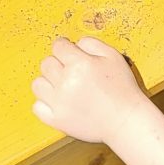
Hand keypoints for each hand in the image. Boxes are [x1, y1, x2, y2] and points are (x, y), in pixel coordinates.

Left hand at [32, 36, 147, 146]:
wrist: (126, 120)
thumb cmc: (123, 89)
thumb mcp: (113, 57)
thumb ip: (92, 43)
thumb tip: (74, 43)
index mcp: (79, 64)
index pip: (58, 46)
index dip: (64, 46)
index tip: (67, 50)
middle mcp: (66, 82)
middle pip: (46, 63)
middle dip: (57, 62)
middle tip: (69, 69)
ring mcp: (59, 103)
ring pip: (38, 84)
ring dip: (48, 82)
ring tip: (63, 86)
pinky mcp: (57, 120)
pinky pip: (37, 107)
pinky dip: (45, 103)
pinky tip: (58, 101)